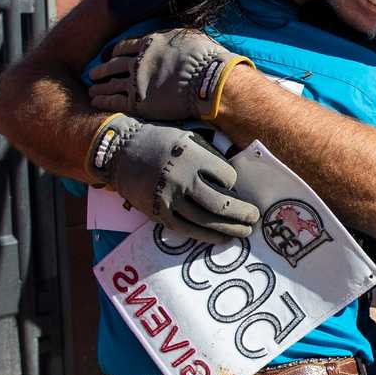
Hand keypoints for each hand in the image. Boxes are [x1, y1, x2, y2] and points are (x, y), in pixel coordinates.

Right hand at [85, 114, 258, 244]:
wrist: (121, 152)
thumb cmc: (160, 141)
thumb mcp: (189, 136)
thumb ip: (210, 155)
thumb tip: (234, 178)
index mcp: (192, 157)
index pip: (227, 176)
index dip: (234, 182)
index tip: (234, 185)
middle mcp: (182, 180)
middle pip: (221, 204)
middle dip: (242, 214)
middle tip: (254, 218)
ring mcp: (169, 200)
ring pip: (206, 222)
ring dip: (230, 229)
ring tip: (245, 232)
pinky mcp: (159, 214)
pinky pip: (187, 230)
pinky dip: (208, 236)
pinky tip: (222, 238)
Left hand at [88, 29, 250, 120]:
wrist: (210, 81)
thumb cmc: (206, 58)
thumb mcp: (191, 36)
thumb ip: (176, 35)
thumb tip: (176, 33)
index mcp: (150, 43)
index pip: (124, 47)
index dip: (114, 52)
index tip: (108, 57)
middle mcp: (138, 61)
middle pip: (113, 65)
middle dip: (102, 70)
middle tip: (93, 74)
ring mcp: (136, 82)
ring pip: (110, 84)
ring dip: (99, 87)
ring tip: (92, 90)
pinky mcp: (138, 102)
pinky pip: (114, 101)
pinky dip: (103, 101)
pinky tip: (96, 102)